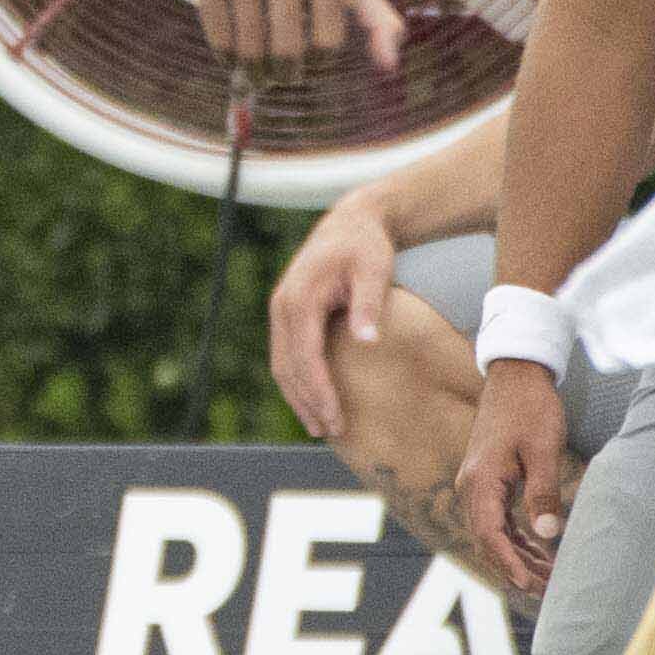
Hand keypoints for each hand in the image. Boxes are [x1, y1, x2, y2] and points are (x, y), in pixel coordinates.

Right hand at [188, 0, 403, 70]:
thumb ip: (378, 18)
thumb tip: (389, 63)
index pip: (327, 42)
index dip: (318, 60)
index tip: (311, 58)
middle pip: (287, 48)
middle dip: (285, 71)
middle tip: (282, 73)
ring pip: (250, 47)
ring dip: (254, 69)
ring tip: (257, 69)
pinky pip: (219, 35)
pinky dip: (226, 55)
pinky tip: (232, 55)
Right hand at [265, 186, 403, 437]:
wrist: (351, 222)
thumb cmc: (366, 246)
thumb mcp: (374, 269)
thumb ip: (368, 305)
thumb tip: (367, 341)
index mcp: (300, 297)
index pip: (305, 356)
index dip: (320, 390)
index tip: (336, 418)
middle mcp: (282, 305)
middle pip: (288, 367)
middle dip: (307, 402)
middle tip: (331, 432)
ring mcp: (280, 310)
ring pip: (282, 365)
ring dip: (298, 397)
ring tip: (320, 427)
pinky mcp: (287, 314)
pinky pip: (286, 355)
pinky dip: (297, 381)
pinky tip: (313, 401)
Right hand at [448, 351, 576, 600]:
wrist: (516, 374)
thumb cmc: (531, 407)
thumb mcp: (543, 449)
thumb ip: (543, 492)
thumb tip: (548, 533)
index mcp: (480, 480)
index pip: (488, 534)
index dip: (507, 563)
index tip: (527, 584)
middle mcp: (471, 486)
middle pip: (487, 540)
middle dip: (515, 567)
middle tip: (547, 590)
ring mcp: (477, 483)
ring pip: (492, 532)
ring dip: (518, 556)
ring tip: (547, 578)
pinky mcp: (488, 480)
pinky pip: (497, 519)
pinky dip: (516, 538)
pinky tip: (538, 551)